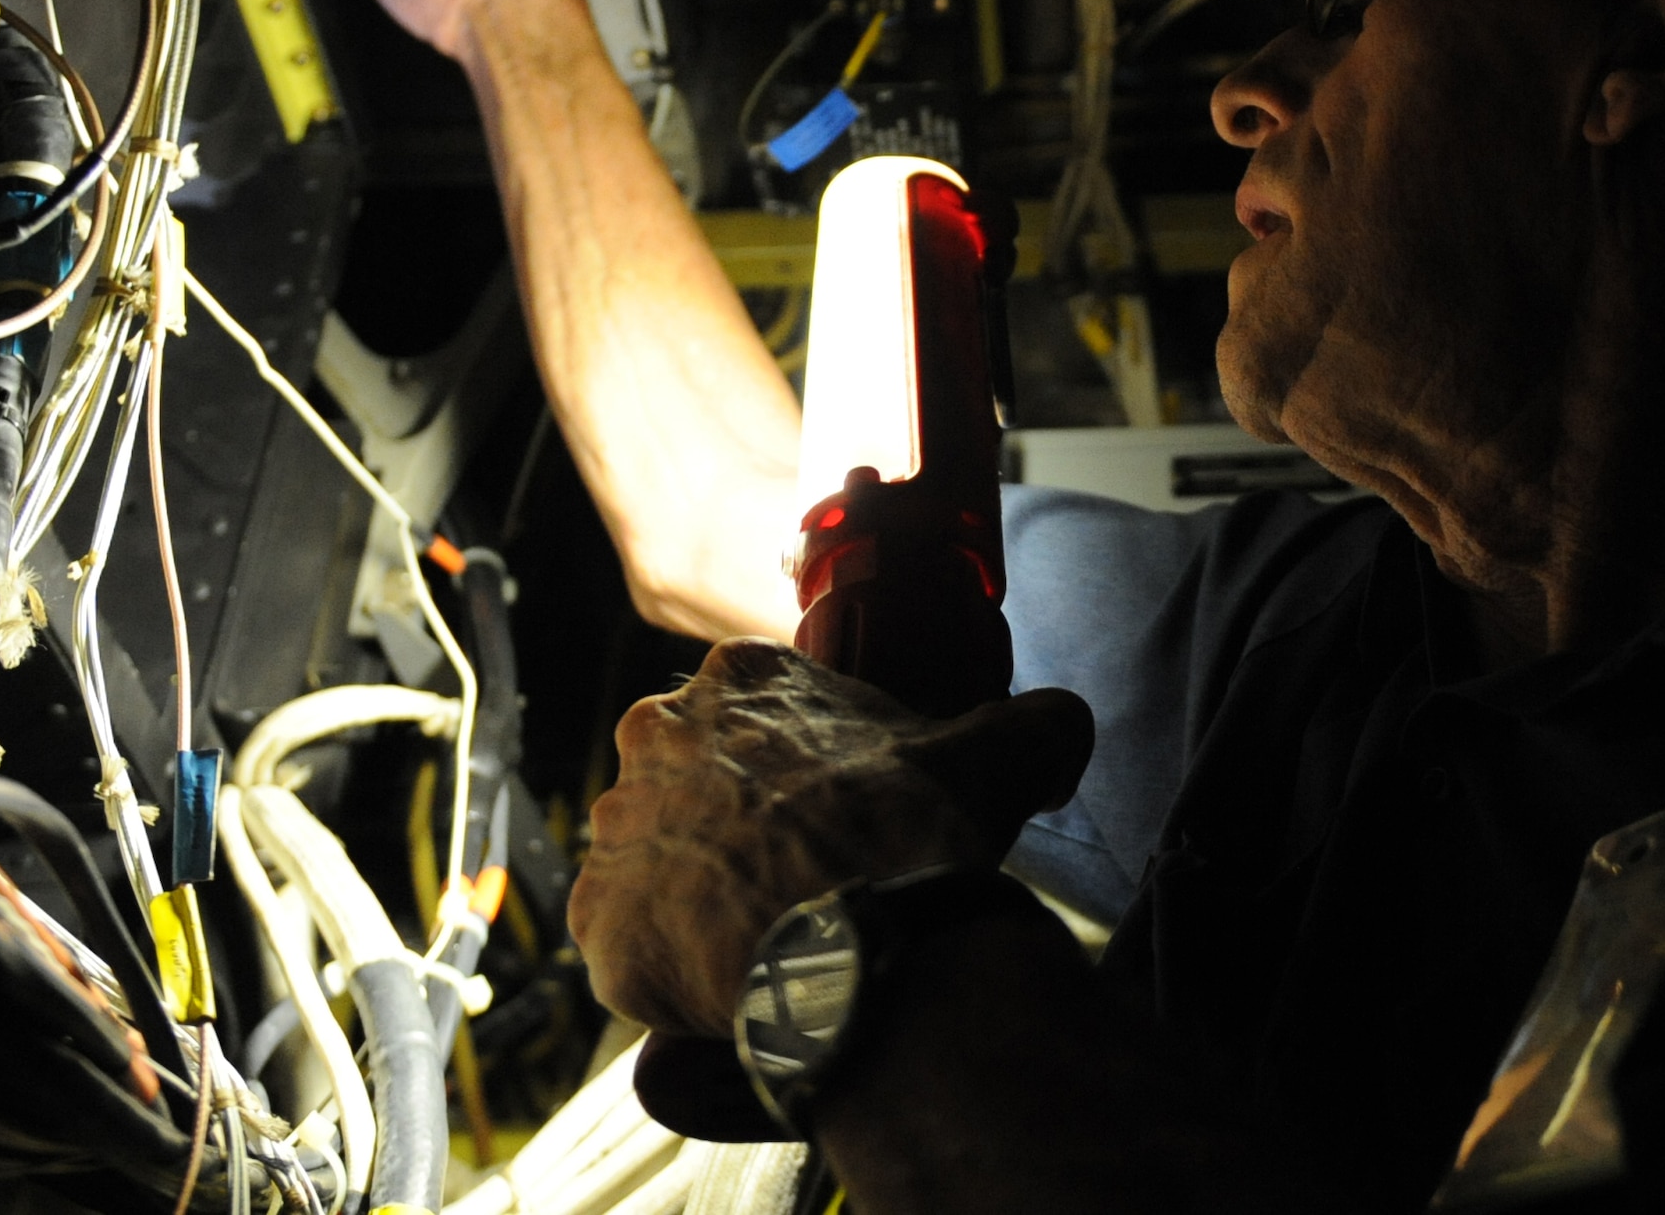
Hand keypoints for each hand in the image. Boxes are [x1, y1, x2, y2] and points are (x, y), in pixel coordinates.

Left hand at [568, 639, 1092, 1036]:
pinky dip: (672, 967)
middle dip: (740, 825)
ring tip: (774, 941)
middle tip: (805, 878)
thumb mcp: (1000, 753)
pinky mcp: (599, 923)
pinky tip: (731, 986)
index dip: (809, 766)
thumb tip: (1065, 725)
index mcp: (740, 678)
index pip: (764, 712)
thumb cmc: (914, 839)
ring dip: (702, 894)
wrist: (863, 954)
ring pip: (659, 862)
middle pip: (698, 782)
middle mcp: (655, 736)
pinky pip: (630, 946)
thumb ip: (1032, 723)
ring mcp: (617, 829)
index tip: (842, 813)